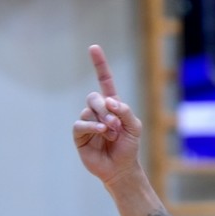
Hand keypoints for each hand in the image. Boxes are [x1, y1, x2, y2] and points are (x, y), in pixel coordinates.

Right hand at [72, 45, 142, 184]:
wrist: (121, 167)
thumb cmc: (129, 146)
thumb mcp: (134, 126)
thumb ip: (125, 111)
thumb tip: (110, 101)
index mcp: (112, 105)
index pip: (105, 81)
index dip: (100, 65)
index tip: (94, 48)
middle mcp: (98, 111)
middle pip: (94, 97)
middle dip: (106, 108)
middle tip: (116, 124)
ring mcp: (88, 122)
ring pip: (88, 110)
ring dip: (104, 121)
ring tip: (112, 134)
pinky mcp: (80, 135)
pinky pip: (81, 124)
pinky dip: (93, 127)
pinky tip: (102, 133)